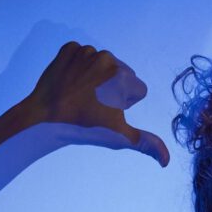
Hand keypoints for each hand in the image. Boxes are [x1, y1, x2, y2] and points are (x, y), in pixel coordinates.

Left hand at [25, 41, 169, 166]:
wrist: (45, 116)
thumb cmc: (85, 127)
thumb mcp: (119, 137)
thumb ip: (146, 144)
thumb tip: (166, 161)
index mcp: (122, 77)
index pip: (139, 90)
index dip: (127, 104)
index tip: (108, 112)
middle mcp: (107, 58)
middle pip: (122, 76)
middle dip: (115, 89)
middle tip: (95, 105)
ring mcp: (86, 52)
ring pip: (104, 66)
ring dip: (98, 78)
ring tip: (83, 95)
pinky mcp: (69, 49)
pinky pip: (84, 57)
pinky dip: (81, 69)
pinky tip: (73, 83)